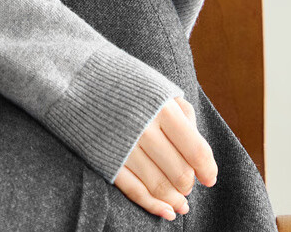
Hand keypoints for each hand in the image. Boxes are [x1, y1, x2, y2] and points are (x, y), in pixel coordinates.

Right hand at [112, 95, 217, 220]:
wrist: (80, 77)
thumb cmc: (128, 83)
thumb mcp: (160, 88)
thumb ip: (183, 116)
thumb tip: (200, 155)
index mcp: (162, 107)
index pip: (196, 150)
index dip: (207, 169)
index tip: (210, 178)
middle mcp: (145, 128)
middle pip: (179, 172)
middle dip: (188, 184)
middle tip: (189, 184)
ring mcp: (124, 147)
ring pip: (158, 186)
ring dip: (174, 200)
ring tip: (181, 203)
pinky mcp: (106, 160)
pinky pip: (134, 191)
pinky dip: (153, 206)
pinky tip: (166, 212)